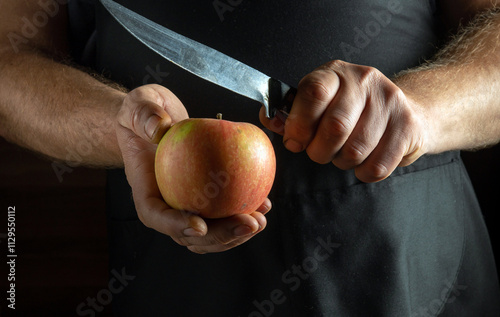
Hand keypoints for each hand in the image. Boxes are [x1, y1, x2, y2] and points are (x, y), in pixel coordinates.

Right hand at [115, 84, 269, 252]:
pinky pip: (224, 213)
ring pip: (210, 232)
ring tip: (259, 220)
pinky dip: (243, 214)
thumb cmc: (141, 115)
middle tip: (247, 223)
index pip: (156, 215)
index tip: (201, 225)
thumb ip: (145, 116)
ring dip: (236, 233)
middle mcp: (166, 203)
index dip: (177, 225)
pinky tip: (264, 204)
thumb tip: (159, 127)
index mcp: (146, 189)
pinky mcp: (204, 198)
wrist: (152, 121)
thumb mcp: (139, 106)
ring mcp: (186, 204)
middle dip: (220, 236)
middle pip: (189, 234)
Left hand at [261, 60, 428, 182]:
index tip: (295, 141)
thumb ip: (290, 113)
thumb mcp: (318, 103)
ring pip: (355, 151)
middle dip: (319, 151)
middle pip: (335, 128)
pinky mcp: (407, 126)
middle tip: (319, 153)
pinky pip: (377, 167)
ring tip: (344, 153)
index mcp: (334, 73)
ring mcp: (389, 101)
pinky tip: (365, 159)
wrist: (405, 111)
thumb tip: (269, 120)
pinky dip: (364, 172)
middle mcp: (363, 81)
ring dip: (342, 162)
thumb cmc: (350, 111)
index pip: (313, 93)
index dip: (299, 124)